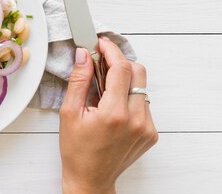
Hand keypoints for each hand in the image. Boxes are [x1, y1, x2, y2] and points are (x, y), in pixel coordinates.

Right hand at [59, 38, 157, 193]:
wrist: (91, 179)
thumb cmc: (77, 150)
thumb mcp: (69, 113)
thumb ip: (79, 80)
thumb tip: (84, 55)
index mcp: (114, 113)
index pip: (121, 68)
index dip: (111, 50)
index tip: (101, 43)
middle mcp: (136, 119)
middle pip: (138, 72)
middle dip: (120, 63)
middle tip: (102, 65)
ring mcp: (147, 127)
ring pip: (142, 87)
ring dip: (125, 82)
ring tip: (105, 93)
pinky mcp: (151, 133)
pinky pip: (144, 104)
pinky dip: (129, 99)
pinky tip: (113, 110)